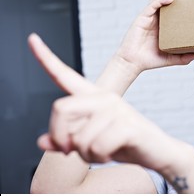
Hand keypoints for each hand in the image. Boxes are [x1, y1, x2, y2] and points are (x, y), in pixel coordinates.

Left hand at [28, 33, 182, 169]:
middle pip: (60, 108)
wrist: (158, 152)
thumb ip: (66, 141)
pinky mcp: (128, 124)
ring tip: (102, 152)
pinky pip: (97, 146)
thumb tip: (41, 141)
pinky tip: (112, 153)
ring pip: (78, 137)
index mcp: (94, 97)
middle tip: (70, 152)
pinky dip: (100, 157)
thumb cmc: (124, 145)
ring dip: (86, 154)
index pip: (66, 75)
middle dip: (60, 138)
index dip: (46, 58)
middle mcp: (105, 97)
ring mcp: (117, 108)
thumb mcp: (90, 144)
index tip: (32, 38)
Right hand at [116, 0, 193, 73]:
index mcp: (161, 28)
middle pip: (164, 2)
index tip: (191, 2)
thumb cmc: (149, 61)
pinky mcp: (142, 18)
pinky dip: (161, 0)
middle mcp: (154, 21)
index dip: (179, 4)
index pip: (171, 11)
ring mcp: (148, 18)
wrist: (133, 63)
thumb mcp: (170, 59)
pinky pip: (152, 5)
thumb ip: (182, 58)